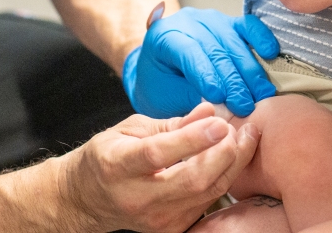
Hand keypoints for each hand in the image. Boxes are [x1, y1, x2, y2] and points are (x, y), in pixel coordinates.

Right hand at [60, 103, 260, 232]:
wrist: (87, 198)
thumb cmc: (108, 156)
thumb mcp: (130, 129)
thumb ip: (172, 123)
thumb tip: (208, 111)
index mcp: (118, 165)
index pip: (159, 154)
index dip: (193, 139)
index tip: (219, 122)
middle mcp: (137, 197)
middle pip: (192, 180)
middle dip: (224, 153)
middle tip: (240, 128)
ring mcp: (156, 218)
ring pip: (206, 193)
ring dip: (232, 164)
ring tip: (244, 138)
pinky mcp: (171, 228)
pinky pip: (206, 202)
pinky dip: (223, 178)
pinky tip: (231, 158)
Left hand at [122, 8, 279, 117]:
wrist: (161, 69)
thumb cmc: (160, 85)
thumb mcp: (166, 95)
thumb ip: (190, 98)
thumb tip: (218, 111)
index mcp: (165, 35)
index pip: (189, 52)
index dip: (205, 74)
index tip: (219, 97)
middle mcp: (189, 22)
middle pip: (215, 49)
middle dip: (233, 80)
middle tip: (245, 106)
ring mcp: (212, 19)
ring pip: (234, 42)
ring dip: (250, 71)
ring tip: (261, 95)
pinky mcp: (230, 22)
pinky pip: (248, 26)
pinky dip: (261, 38)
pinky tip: (270, 53)